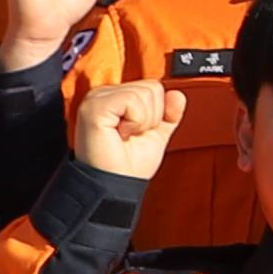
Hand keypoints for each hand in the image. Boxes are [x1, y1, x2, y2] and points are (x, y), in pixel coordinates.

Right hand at [62, 74, 185, 179]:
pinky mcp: (95, 106)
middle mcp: (104, 94)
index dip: (158, 111)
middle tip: (132, 135)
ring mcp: (97, 98)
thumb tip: (177, 95)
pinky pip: (132, 100)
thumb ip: (168, 114)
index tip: (142, 131)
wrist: (115, 186)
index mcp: (115, 97)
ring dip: (143, 122)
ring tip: (125, 136)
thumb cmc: (126, 166)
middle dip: (151, 117)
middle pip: (152, 87)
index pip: (152, 86)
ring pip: (146, 92)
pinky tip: (121, 134)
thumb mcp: (156, 135)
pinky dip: (135, 121)